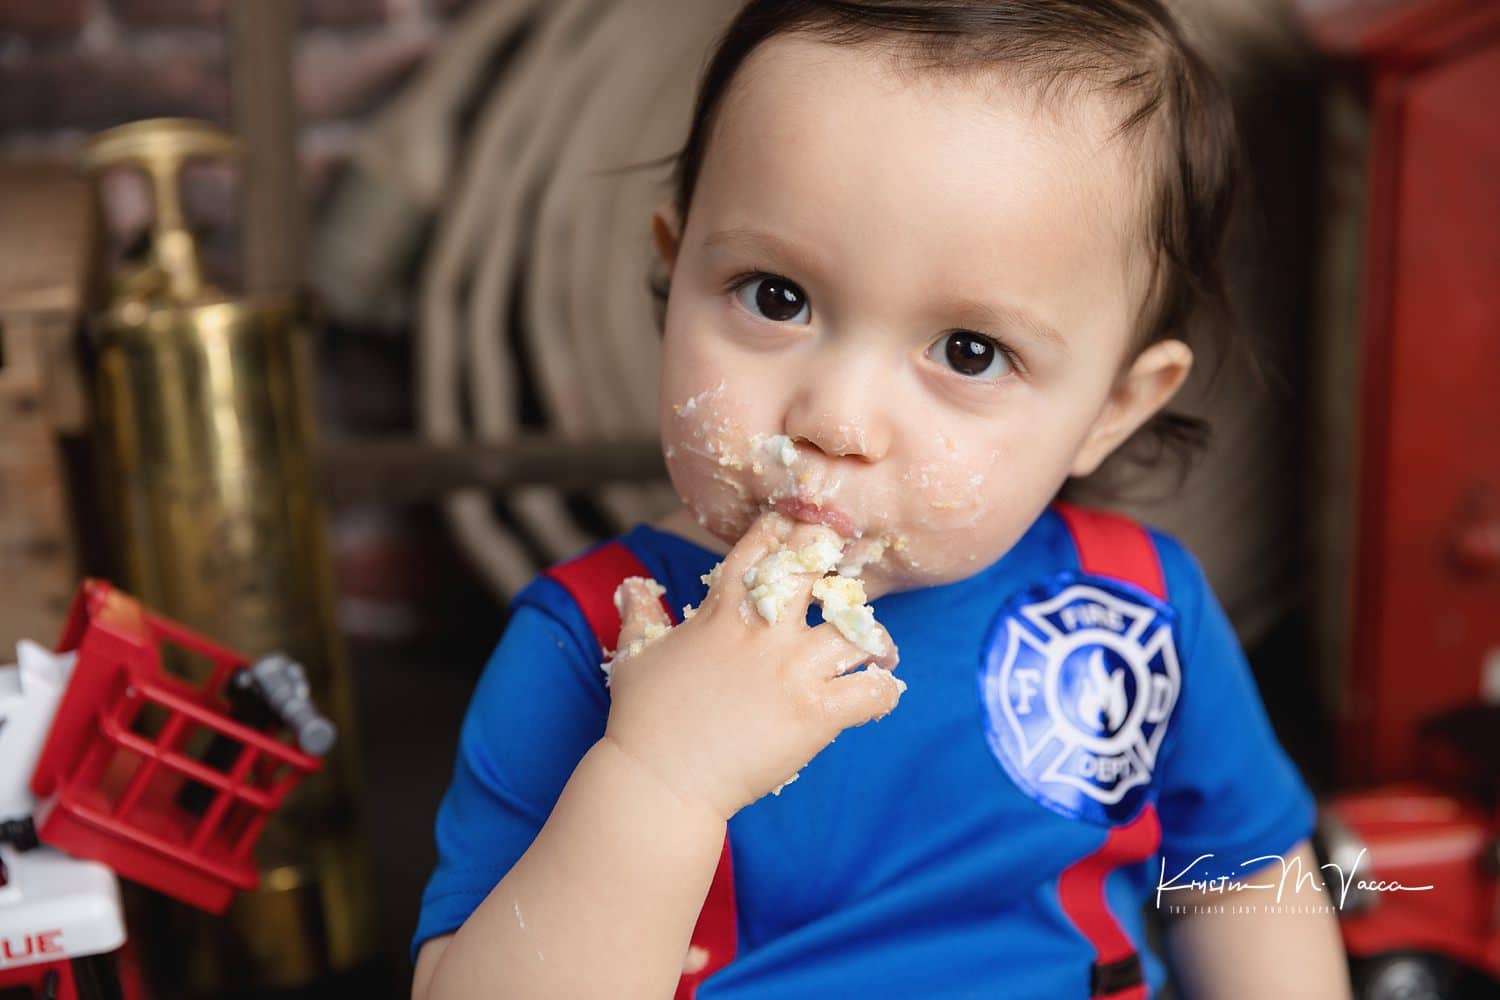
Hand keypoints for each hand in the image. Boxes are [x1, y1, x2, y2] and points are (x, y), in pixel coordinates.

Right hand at [602, 510, 903, 819]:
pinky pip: (872, 691)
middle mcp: (765, 630)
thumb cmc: (643, 719)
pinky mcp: (816, 714)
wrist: (660, 781)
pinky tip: (878, 693)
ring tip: (875, 648)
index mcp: (723, 610)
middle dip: (835, 561)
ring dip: (872, 635)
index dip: (785, 531)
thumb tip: (631, 586)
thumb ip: (641, 614)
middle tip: (845, 584)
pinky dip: (883, 691)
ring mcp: (794, 670)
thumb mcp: (634, 654)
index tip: (800, 533)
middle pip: (816, 564)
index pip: (762, 546)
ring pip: (859, 629)